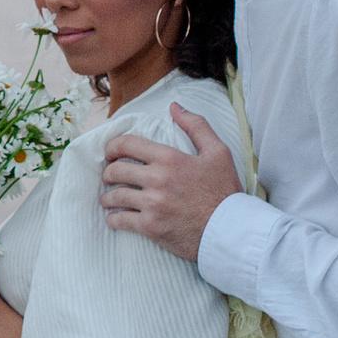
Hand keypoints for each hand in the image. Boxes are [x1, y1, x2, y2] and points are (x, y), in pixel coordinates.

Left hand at [100, 102, 241, 261]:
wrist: (230, 231)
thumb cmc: (225, 191)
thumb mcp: (218, 152)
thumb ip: (196, 126)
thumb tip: (174, 106)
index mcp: (170, 159)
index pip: (127, 144)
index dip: (112, 146)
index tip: (109, 153)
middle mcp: (157, 179)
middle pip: (116, 171)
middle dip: (108, 173)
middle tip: (109, 177)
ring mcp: (152, 204)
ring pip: (115, 196)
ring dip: (107, 197)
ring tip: (108, 198)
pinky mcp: (150, 227)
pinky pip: (120, 220)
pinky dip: (113, 219)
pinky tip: (113, 218)